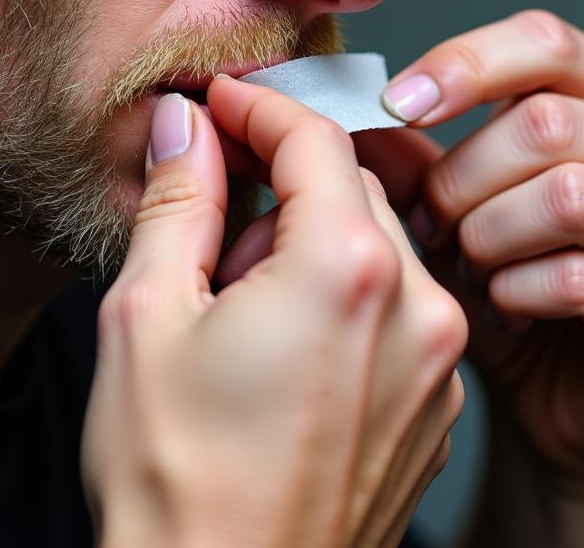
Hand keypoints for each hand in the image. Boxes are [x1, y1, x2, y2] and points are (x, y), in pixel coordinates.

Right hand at [82, 79, 467, 547]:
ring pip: (378, 246)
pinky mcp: (434, 406)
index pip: (316, 137)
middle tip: (216, 216)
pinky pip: (399, 309)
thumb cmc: (175, 480)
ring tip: (242, 306)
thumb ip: (180, 200)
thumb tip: (186, 127)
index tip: (219, 103)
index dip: (259, 106)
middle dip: (283, 180)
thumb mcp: (148, 316)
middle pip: (353, 186)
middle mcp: (416, 310)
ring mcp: (436, 365)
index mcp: (344, 272)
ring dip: (312, 242)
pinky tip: (285, 349)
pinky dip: (346, 296)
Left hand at [356, 11, 583, 510]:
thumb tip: (352, 112)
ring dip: (489, 236)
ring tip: (472, 265)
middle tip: (429, 223)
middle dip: (461, 177)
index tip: (398, 105)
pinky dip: (516, 293)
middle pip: (546, 123)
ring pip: (566, 196)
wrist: (559, 401)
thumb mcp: (452, 207)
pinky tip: (507, 306)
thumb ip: (413, 155)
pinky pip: (580, 279)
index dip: (464, 65)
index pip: (547, 43)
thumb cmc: (509, 286)